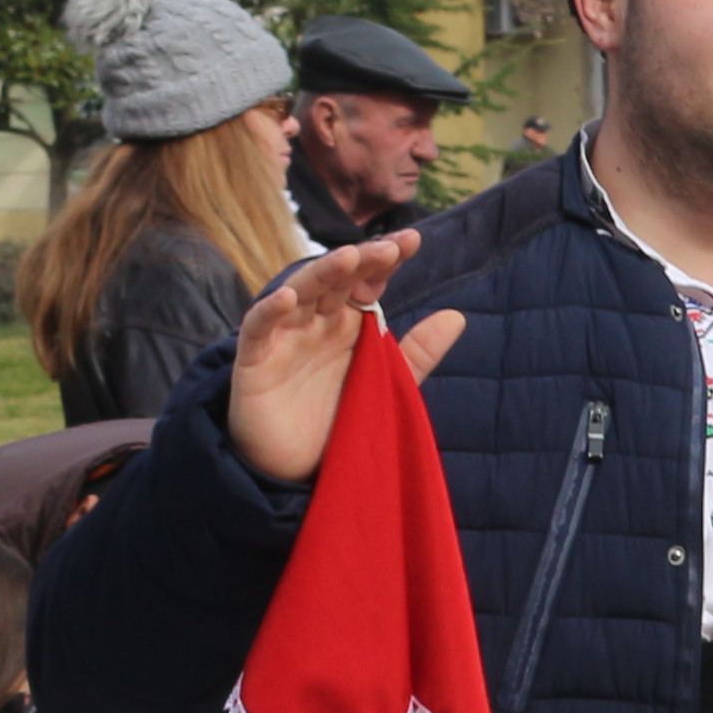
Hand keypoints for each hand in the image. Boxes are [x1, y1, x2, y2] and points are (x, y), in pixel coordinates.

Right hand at [227, 234, 471, 486]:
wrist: (294, 470)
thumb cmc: (339, 419)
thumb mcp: (388, 384)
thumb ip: (418, 352)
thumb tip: (457, 316)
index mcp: (349, 322)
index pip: (368, 281)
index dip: (385, 259)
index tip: (411, 241)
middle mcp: (316, 321)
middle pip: (337, 280)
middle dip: (361, 261)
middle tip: (388, 249)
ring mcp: (284, 336)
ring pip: (300, 293)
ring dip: (322, 273)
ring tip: (348, 257)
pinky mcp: (255, 360)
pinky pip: (259, 328)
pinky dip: (270, 311)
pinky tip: (286, 297)